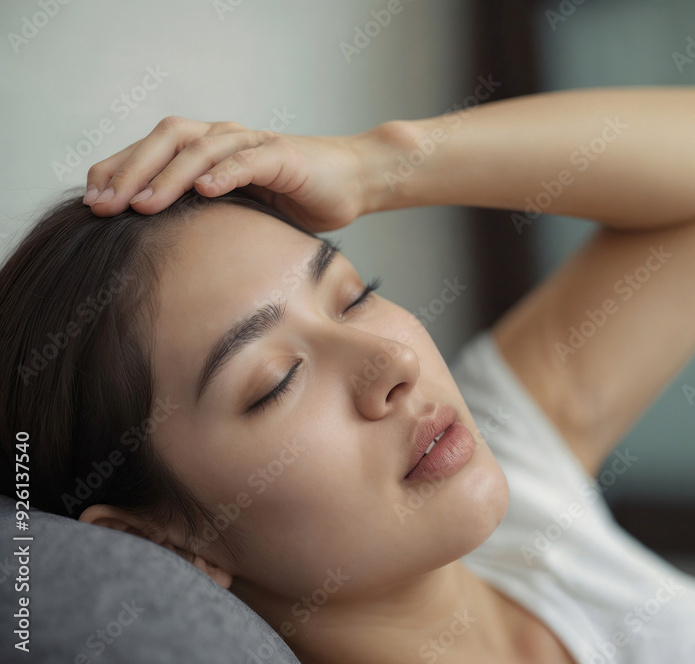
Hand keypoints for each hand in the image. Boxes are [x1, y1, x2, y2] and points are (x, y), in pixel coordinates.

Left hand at [83, 116, 381, 232]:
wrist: (354, 182)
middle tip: (105, 206)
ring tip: (143, 203)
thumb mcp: (240, 210)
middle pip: (167, 138)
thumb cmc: (297, 199)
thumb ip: (205, 216)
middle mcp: (225, 136)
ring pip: (201, 148)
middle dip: (131, 171)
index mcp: (209, 147)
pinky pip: (248, 160)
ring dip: (169, 175)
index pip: (152, 149)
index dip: (118, 169)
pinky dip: (225, 173)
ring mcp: (254, 143)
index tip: (92, 202)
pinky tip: (205, 190)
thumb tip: (159, 248)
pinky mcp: (283, 155)